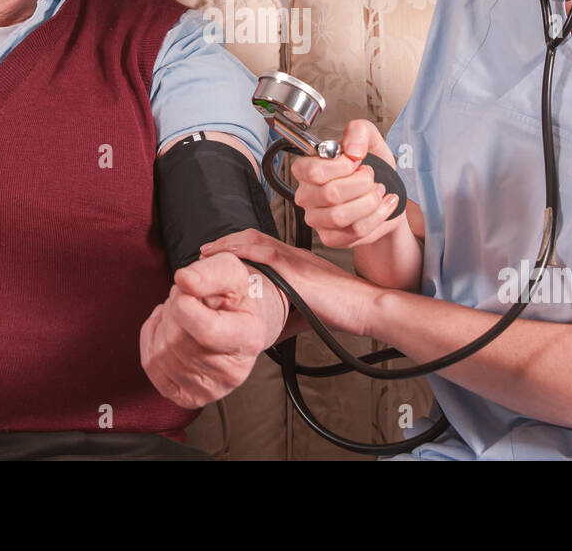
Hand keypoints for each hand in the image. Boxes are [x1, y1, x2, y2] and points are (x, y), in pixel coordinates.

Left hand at [139, 249, 282, 409]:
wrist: (235, 320)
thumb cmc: (232, 294)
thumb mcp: (228, 270)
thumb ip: (208, 273)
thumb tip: (184, 280)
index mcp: (251, 338)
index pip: (207, 331)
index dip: (183, 305)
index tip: (185, 287)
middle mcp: (235, 372)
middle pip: (178, 341)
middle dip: (171, 309)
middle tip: (184, 296)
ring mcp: (211, 390)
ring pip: (162, 354)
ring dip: (161, 323)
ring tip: (179, 312)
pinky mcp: (188, 398)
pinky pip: (151, 366)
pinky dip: (150, 340)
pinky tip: (166, 329)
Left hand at [200, 229, 381, 335]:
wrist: (366, 307)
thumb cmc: (343, 310)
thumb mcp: (309, 309)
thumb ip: (288, 314)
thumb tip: (267, 334)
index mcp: (297, 261)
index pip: (261, 244)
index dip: (237, 245)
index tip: (218, 254)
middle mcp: (294, 255)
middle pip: (253, 237)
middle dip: (227, 242)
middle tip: (205, 251)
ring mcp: (295, 260)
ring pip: (255, 241)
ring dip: (228, 244)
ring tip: (208, 253)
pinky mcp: (297, 270)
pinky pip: (265, 254)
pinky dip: (243, 252)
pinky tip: (228, 256)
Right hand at [291, 118, 402, 248]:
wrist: (386, 193)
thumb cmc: (372, 167)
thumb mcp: (370, 139)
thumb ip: (358, 131)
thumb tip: (352, 149)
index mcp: (306, 169)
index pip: (313, 171)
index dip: (342, 166)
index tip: (357, 160)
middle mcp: (306, 195)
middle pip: (330, 194)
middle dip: (362, 183)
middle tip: (371, 177)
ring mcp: (317, 219)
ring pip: (341, 216)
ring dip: (370, 202)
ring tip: (378, 191)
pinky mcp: (331, 238)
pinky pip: (354, 231)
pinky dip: (377, 216)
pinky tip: (384, 205)